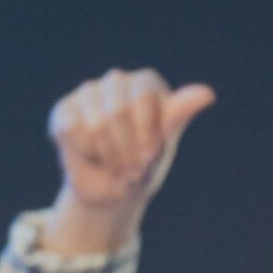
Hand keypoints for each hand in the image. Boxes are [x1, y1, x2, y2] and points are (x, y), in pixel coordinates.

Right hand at [43, 67, 216, 253]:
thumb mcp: (163, 144)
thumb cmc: (144, 165)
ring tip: (116, 166)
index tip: (148, 157)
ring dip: (108, 157)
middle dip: (126, 150)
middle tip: (132, 170)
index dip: (145, 132)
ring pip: (94, 124)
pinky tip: (91, 156)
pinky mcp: (64, 109)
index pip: (143, 96)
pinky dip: (85, 153)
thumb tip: (208, 93)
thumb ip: (178, 115)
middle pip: (116, 112)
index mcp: (148, 84)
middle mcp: (117, 81)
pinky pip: (72, 131)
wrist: (113, 191)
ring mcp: (88, 93)